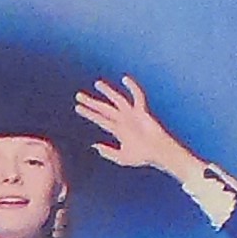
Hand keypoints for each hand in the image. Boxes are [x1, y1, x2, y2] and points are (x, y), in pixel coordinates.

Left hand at [74, 75, 195, 182]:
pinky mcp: (142, 112)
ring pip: (117, 100)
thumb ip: (108, 152)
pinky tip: (124, 79)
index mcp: (118, 130)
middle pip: (104, 109)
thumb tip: (94, 146)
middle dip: (92, 102)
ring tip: (97, 84)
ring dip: (108, 92)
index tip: (77, 107)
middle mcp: (123, 120)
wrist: (159, 154)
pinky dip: (133, 87)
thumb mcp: (122, 158)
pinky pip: (137, 97)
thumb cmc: (143, 157)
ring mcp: (133, 115)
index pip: (100, 119)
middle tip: (78, 95)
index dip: (89, 113)